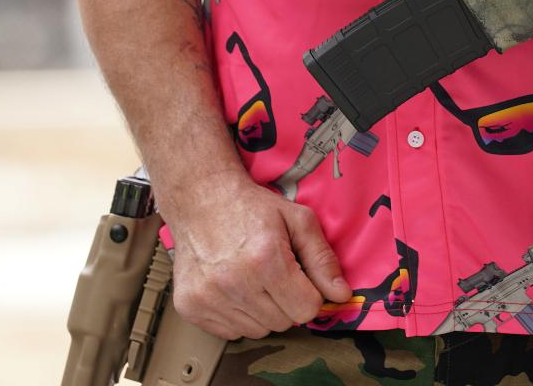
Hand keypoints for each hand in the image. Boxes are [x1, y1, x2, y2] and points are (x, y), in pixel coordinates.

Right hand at [164, 170, 351, 339]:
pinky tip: (233, 288)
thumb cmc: (253, 208)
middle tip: (274, 275)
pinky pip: (230, 332)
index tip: (298, 277)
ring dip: (262, 311)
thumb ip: (323, 259)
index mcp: (266, 260)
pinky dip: (237, 316)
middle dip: (286, 302)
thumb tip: (342, 295)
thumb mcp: (298, 221)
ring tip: (252, 280)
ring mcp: (208, 297)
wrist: (201, 200)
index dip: (309, 294)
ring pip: (257, 331)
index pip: (306, 310)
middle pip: (283, 323)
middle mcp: (234, 282)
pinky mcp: (190, 307)